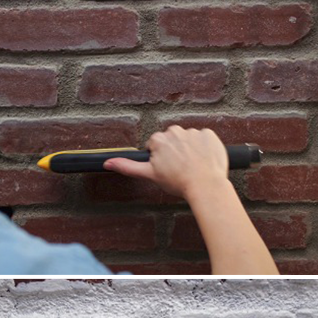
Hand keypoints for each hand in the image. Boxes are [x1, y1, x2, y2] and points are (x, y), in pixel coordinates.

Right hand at [104, 125, 230, 200]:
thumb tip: (108, 163)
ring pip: (189, 139)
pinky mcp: (209, 134)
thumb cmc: (179, 182)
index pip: (157, 145)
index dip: (162, 158)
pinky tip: (205, 160)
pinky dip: (205, 147)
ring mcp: (193, 132)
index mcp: (159, 139)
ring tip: (194, 166)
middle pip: (173, 139)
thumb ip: (129, 166)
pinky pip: (205, 138)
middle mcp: (175, 131)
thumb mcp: (150, 175)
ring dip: (191, 149)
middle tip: (181, 168)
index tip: (168, 168)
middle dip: (175, 151)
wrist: (206, 185)